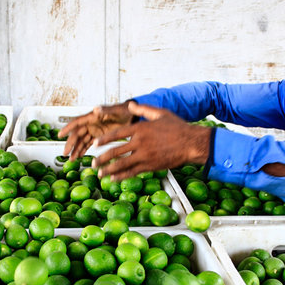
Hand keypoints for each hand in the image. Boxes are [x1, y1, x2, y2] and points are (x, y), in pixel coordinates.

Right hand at [58, 102, 134, 159]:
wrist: (133, 115)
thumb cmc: (125, 110)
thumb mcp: (117, 110)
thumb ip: (106, 110)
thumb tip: (96, 109)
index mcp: (93, 116)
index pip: (77, 122)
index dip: (68, 128)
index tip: (60, 135)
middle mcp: (91, 123)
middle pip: (77, 134)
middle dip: (71, 144)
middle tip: (65, 154)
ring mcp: (94, 130)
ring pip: (82, 140)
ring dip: (76, 149)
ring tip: (72, 159)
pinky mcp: (99, 136)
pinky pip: (88, 143)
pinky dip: (83, 150)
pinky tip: (79, 157)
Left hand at [92, 102, 211, 180]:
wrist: (191, 143)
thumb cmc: (178, 127)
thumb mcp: (160, 113)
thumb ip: (143, 109)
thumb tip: (130, 105)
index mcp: (140, 128)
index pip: (117, 134)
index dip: (104, 140)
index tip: (95, 144)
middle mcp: (140, 142)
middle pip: (115, 151)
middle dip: (102, 158)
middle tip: (93, 163)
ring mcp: (145, 155)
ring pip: (121, 164)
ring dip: (108, 170)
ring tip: (99, 174)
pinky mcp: (151, 166)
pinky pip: (132, 172)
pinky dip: (121, 176)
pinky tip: (113, 179)